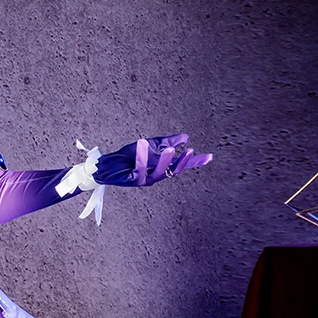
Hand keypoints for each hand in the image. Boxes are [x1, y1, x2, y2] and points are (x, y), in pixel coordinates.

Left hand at [93, 134, 211, 187]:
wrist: (107, 164)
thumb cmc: (127, 156)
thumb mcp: (150, 145)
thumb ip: (167, 142)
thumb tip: (186, 137)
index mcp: (161, 168)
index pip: (181, 165)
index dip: (195, 162)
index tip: (210, 157)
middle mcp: (155, 176)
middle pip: (173, 171)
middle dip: (183, 162)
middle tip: (191, 151)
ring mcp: (144, 180)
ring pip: (159, 173)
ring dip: (165, 161)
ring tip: (170, 149)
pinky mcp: (132, 180)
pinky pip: (140, 168)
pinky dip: (142, 156)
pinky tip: (144, 144)